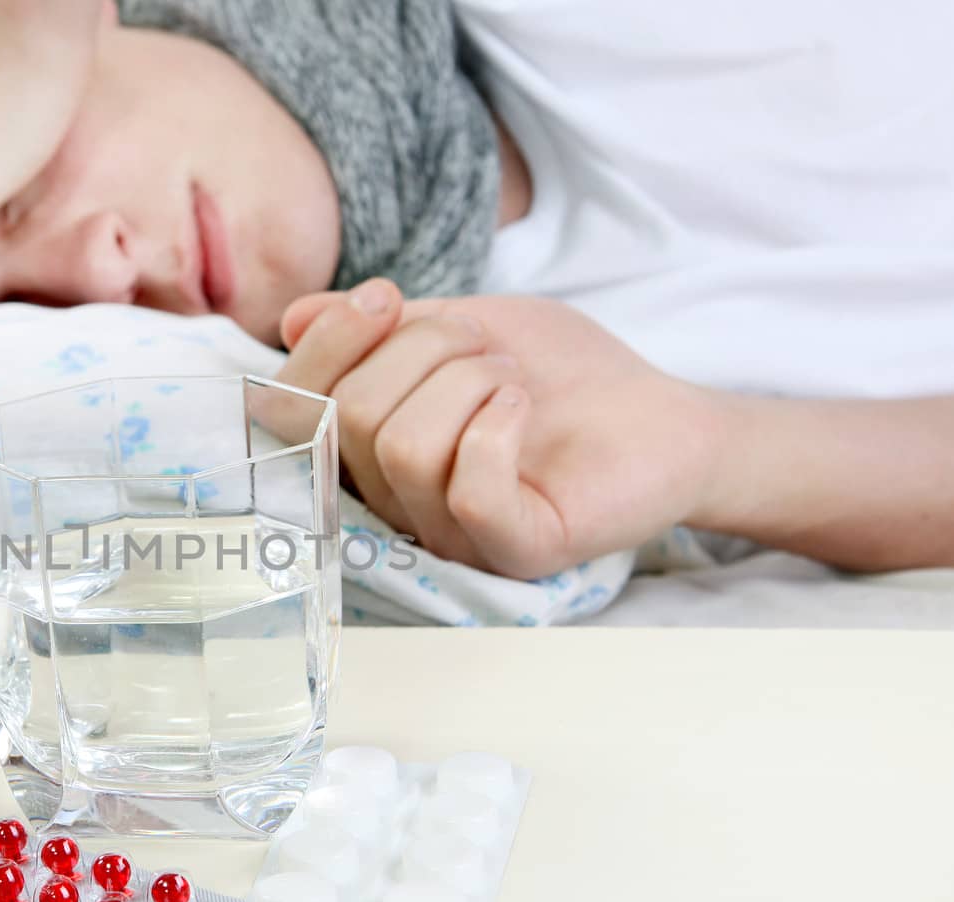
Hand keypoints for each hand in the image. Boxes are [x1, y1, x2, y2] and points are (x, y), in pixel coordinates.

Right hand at [275, 281, 725, 577]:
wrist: (660, 411)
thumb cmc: (557, 374)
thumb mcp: (457, 326)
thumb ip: (378, 330)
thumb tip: (293, 318)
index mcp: (369, 453)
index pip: (294, 412)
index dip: (329, 342)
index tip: (387, 298)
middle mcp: (394, 505)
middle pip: (348, 416)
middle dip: (423, 349)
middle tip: (485, 347)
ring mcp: (450, 537)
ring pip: (401, 447)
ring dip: (468, 380)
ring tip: (512, 381)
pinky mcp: (513, 552)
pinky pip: (468, 492)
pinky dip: (497, 425)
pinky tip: (525, 409)